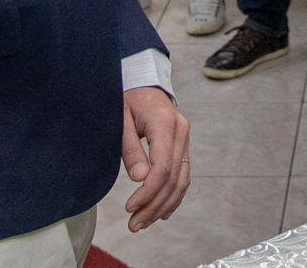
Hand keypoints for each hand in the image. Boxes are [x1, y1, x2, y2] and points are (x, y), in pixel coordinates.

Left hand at [120, 86, 190, 231]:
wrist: (143, 81)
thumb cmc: (127, 99)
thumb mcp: (121, 120)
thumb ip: (130, 149)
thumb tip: (140, 179)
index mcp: (166, 124)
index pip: (163, 167)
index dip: (147, 192)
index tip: (130, 207)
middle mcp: (181, 132)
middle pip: (174, 178)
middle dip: (154, 205)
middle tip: (134, 225)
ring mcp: (185, 139)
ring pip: (182, 180)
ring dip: (164, 205)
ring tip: (143, 223)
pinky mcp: (182, 145)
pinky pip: (183, 174)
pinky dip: (174, 196)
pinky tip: (162, 212)